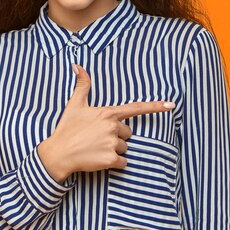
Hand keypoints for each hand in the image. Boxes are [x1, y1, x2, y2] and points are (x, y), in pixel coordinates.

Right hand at [37, 63, 174, 182]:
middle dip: (117, 136)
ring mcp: (113, 143)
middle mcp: (113, 126)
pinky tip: (99, 159)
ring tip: (96, 148)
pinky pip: (122, 163)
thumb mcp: (74, 105)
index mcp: (108, 113)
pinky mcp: (111, 159)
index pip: (136, 108)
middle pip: (128, 133)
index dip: (155, 106)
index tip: (171, 105)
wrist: (58, 153)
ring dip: (114, 150)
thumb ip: (82, 85)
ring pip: (125, 148)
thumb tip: (78, 65)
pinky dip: (114, 164)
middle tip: (98, 137)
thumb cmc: (67, 128)